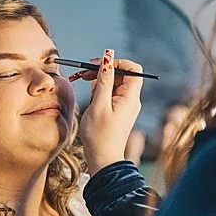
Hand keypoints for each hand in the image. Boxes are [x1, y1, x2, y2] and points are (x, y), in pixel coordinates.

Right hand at [71, 48, 143, 175]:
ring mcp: (124, 105)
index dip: (117, 62)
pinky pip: (109, 94)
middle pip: (121, 74)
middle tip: (82, 74)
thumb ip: (103, 79)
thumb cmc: (100, 135)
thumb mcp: (99, 104)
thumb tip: (108, 56)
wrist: (102, 159)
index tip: (99, 65)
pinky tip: (90, 102)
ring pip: (112, 83)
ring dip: (98, 82)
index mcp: (130, 97)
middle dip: (102, 71)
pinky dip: (98, 93)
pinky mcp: (117, 110)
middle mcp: (130, 100)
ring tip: (86, 92)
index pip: (133, 69)